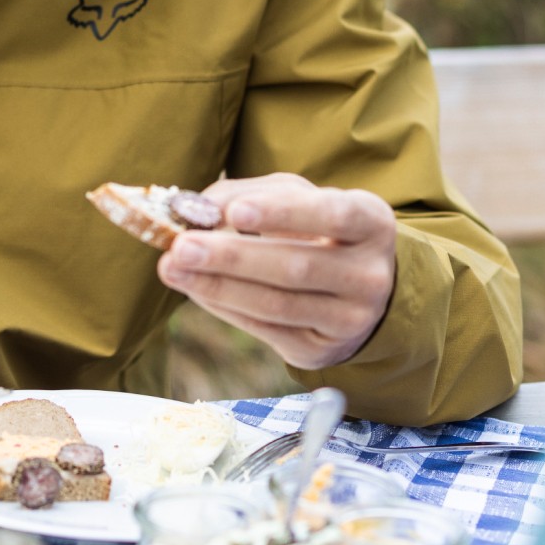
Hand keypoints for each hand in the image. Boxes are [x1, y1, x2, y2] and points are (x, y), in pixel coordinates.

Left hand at [157, 172, 397, 369]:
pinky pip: (266, 330)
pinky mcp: (322, 350)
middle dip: (232, 257)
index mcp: (371, 223)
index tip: (234, 212)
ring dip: (217, 286)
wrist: (361, 291)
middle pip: (296, 267)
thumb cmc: (320, 230)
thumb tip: (202, 209)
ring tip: (173, 268)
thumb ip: (256, 194)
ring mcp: (350, 319)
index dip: (283, 213)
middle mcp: (369, 274)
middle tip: (181, 246)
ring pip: (276, 304)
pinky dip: (225, 307)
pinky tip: (196, 288)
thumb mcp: (301, 200)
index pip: (331, 215)